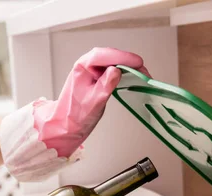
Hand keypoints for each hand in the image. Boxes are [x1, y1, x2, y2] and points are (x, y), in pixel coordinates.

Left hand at [34, 47, 149, 157]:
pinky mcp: (98, 75)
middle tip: (143, 71)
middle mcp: (87, 64)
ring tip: (141, 75)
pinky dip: (124, 71)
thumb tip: (117, 70)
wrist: (67, 124)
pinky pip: (113, 68)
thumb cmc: (76, 115)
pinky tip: (132, 76)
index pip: (104, 55)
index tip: (137, 63)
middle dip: (128, 61)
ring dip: (128, 66)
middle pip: (111, 55)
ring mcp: (92, 69)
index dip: (123, 57)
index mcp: (82, 66)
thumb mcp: (94, 101)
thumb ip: (105, 85)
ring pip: (114, 61)